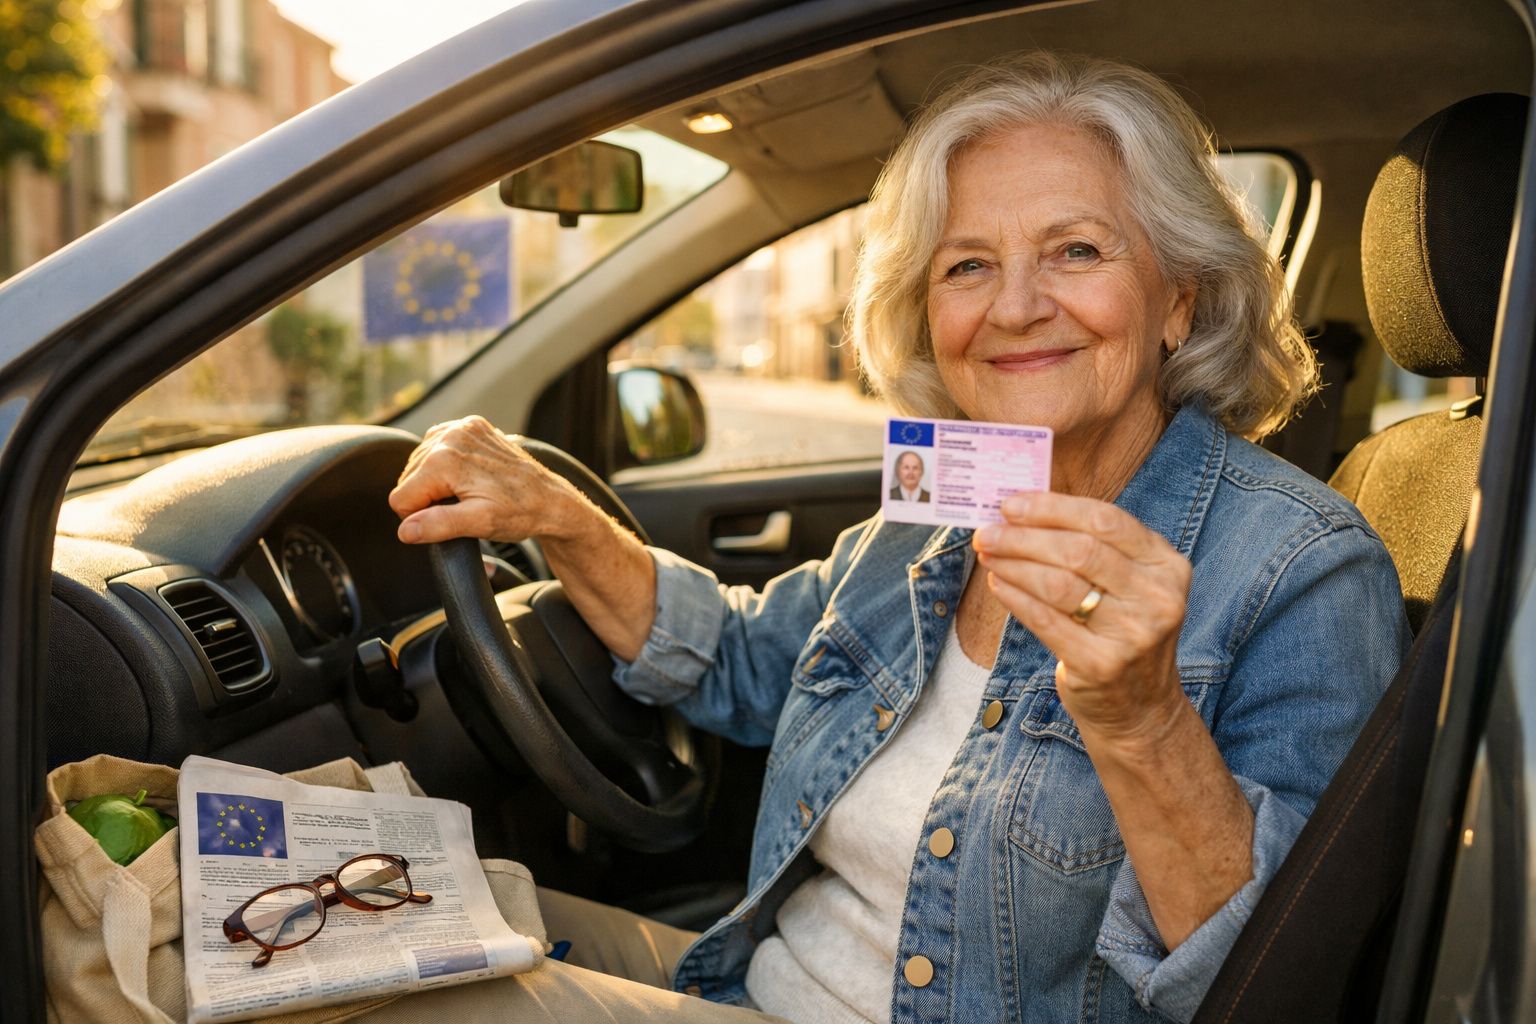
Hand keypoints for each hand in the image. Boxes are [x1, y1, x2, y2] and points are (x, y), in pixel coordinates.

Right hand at [388, 416, 593, 544]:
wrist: (551, 499)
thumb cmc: (520, 512)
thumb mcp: (480, 524)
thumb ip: (439, 525)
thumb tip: (406, 530)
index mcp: (446, 459)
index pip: (401, 497)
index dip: (420, 517)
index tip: (448, 519)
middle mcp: (451, 436)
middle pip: (408, 478)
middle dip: (428, 498)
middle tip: (461, 507)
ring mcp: (462, 427)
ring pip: (420, 463)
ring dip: (436, 481)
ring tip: (466, 492)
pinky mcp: (472, 426)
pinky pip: (438, 446)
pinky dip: (445, 463)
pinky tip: (466, 477)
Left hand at [973, 491, 1191, 742]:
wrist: (1140, 709)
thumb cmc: (1122, 632)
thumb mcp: (1128, 585)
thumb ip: (1092, 547)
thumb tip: (1023, 512)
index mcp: (1167, 565)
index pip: (1106, 520)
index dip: (1052, 508)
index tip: (1011, 503)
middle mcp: (1158, 598)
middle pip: (1079, 550)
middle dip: (1024, 536)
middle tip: (987, 531)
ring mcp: (1134, 634)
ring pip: (1059, 584)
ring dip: (1013, 564)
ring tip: (987, 554)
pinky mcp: (1102, 665)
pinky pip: (1046, 621)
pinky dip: (1015, 598)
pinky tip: (997, 584)